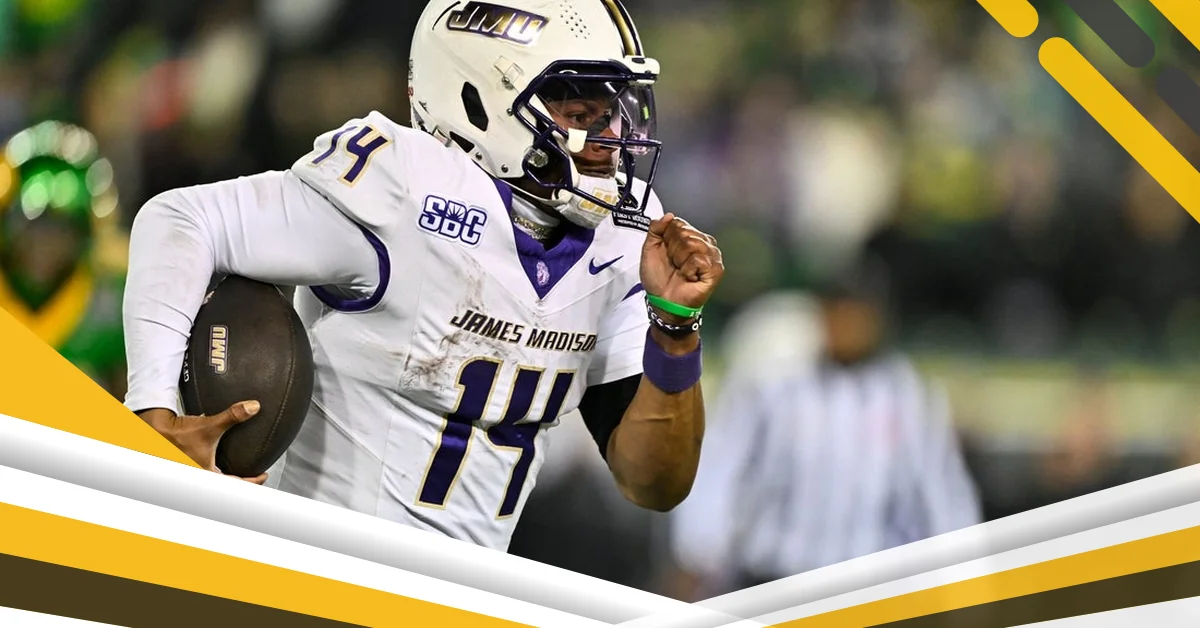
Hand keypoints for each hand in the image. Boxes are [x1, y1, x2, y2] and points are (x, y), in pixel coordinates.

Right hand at [139, 401, 268, 483]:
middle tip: (255, 475)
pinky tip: (219, 461)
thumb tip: (253, 407)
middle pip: (226, 485)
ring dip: (228, 477)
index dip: (253, 482)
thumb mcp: (209, 426)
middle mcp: (198, 476)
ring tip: (241, 470)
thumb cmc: (178, 434)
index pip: (235, 485)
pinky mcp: (188, 465)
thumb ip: (233, 416)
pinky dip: (217, 469)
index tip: (263, 475)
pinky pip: (207, 471)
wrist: (154, 430)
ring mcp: (192, 472)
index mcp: (205, 474)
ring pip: (215, 480)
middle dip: (241, 481)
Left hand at [640, 213, 723, 317]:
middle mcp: (703, 243)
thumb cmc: (659, 279)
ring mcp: (712, 255)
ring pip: (691, 244)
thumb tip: (668, 216)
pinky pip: (698, 259)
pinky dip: (688, 270)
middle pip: (684, 232)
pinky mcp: (716, 269)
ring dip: (680, 260)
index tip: (666, 253)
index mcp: (690, 236)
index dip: (667, 239)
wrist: (662, 301)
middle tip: (674, 264)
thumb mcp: (650, 248)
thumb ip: (655, 228)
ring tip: (681, 270)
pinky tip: (689, 277)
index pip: (678, 223)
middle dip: (673, 250)